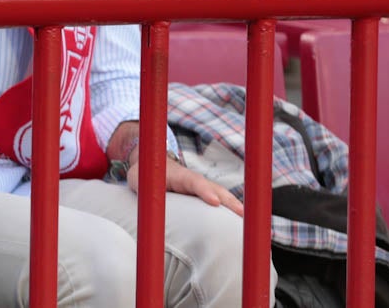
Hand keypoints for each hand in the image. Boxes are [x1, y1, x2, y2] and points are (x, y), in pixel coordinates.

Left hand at [126, 155, 244, 216]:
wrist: (151, 162)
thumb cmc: (145, 175)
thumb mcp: (139, 180)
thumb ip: (143, 188)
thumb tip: (146, 206)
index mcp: (177, 175)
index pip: (193, 181)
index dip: (204, 190)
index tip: (214, 201)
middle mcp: (193, 180)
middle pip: (214, 188)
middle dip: (228, 201)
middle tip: (241, 214)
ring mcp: (201, 186)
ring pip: (221, 195)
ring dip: (234, 206)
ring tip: (248, 222)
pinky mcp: (204, 194)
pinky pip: (221, 201)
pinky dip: (232, 211)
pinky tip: (243, 225)